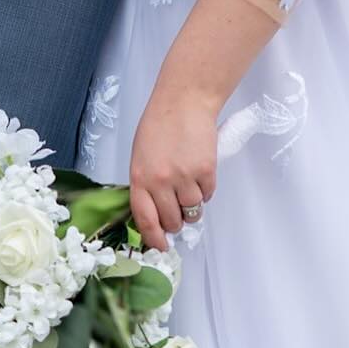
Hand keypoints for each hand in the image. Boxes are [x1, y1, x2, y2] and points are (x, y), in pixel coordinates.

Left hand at [129, 86, 219, 252]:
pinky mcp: (206, 171)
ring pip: (192, 211)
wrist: (184, 101)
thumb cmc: (159, 125)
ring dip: (192, 205)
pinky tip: (199, 171)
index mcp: (140, 177)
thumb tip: (155, 214)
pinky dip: (205, 189)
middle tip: (177, 206)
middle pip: (172, 221)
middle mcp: (161, 181)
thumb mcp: (140, 156)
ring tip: (189, 184)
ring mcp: (185, 177)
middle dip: (176, 220)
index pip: (145, 220)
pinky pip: (208, 195)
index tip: (161, 246)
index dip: (154, 239)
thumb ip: (146, 185)